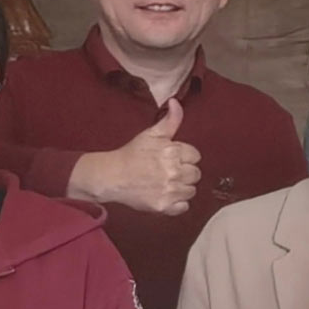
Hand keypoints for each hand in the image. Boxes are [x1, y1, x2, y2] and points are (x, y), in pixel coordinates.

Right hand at [68, 99, 201, 214]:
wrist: (112, 176)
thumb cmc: (132, 154)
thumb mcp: (150, 134)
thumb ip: (169, 120)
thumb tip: (176, 102)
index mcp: (173, 151)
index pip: (195, 156)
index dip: (184, 157)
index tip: (172, 158)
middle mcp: (174, 171)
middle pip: (195, 174)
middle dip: (185, 172)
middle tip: (169, 171)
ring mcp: (169, 190)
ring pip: (191, 191)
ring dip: (182, 187)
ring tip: (167, 183)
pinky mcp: (164, 206)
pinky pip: (184, 207)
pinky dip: (177, 203)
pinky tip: (167, 195)